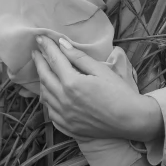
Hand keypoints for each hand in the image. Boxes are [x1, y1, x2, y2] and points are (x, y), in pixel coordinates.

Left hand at [32, 36, 163, 141]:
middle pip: (45, 77)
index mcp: (72, 83)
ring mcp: (64, 116)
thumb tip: (62, 44)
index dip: (46, 47)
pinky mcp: (67, 127)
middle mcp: (63, 100)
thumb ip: (79, 57)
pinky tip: (49, 92)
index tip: (40, 38)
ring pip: (45, 95)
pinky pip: (50, 111)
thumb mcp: (100, 70)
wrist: (129, 120)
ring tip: (42, 68)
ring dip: (42, 79)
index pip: (54, 60)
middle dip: (39, 61)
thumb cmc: (118, 92)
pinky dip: (47, 99)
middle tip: (35, 51)